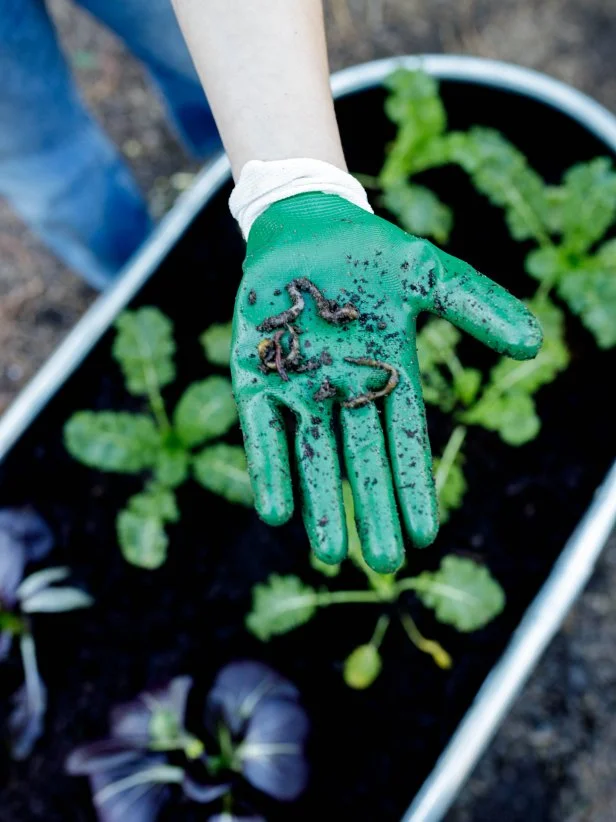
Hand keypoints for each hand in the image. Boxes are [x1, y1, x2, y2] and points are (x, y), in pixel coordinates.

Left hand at [231, 193, 541, 572]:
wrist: (304, 230)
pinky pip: (260, 430)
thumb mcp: (428, 274)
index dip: (412, 487)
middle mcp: (343, 393)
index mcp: (387, 376)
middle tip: (381, 561)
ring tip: (327, 553)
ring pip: (311, 456)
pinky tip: (274, 511)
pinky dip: (268, 466)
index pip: (404, 442)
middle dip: (370, 509)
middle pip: (360, 460)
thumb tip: (532, 344)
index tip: (423, 534)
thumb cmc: (371, 255)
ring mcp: (296, 389)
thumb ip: (475, 305)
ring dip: (318, 504)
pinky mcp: (253, 380)